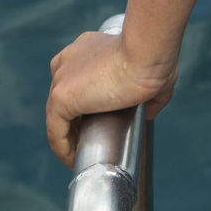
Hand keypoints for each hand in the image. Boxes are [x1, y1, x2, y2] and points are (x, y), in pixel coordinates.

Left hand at [46, 30, 177, 167]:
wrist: (147, 52)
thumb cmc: (154, 59)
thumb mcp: (152, 74)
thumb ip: (149, 95)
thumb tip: (148, 114)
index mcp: (86, 49)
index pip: (76, 81)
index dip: (85, 105)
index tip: (99, 123)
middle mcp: (67, 60)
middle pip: (64, 100)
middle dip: (75, 122)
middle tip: (93, 142)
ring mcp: (61, 78)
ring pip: (57, 118)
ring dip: (67, 140)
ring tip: (82, 157)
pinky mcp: (61, 97)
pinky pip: (56, 132)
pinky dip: (64, 149)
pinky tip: (75, 161)